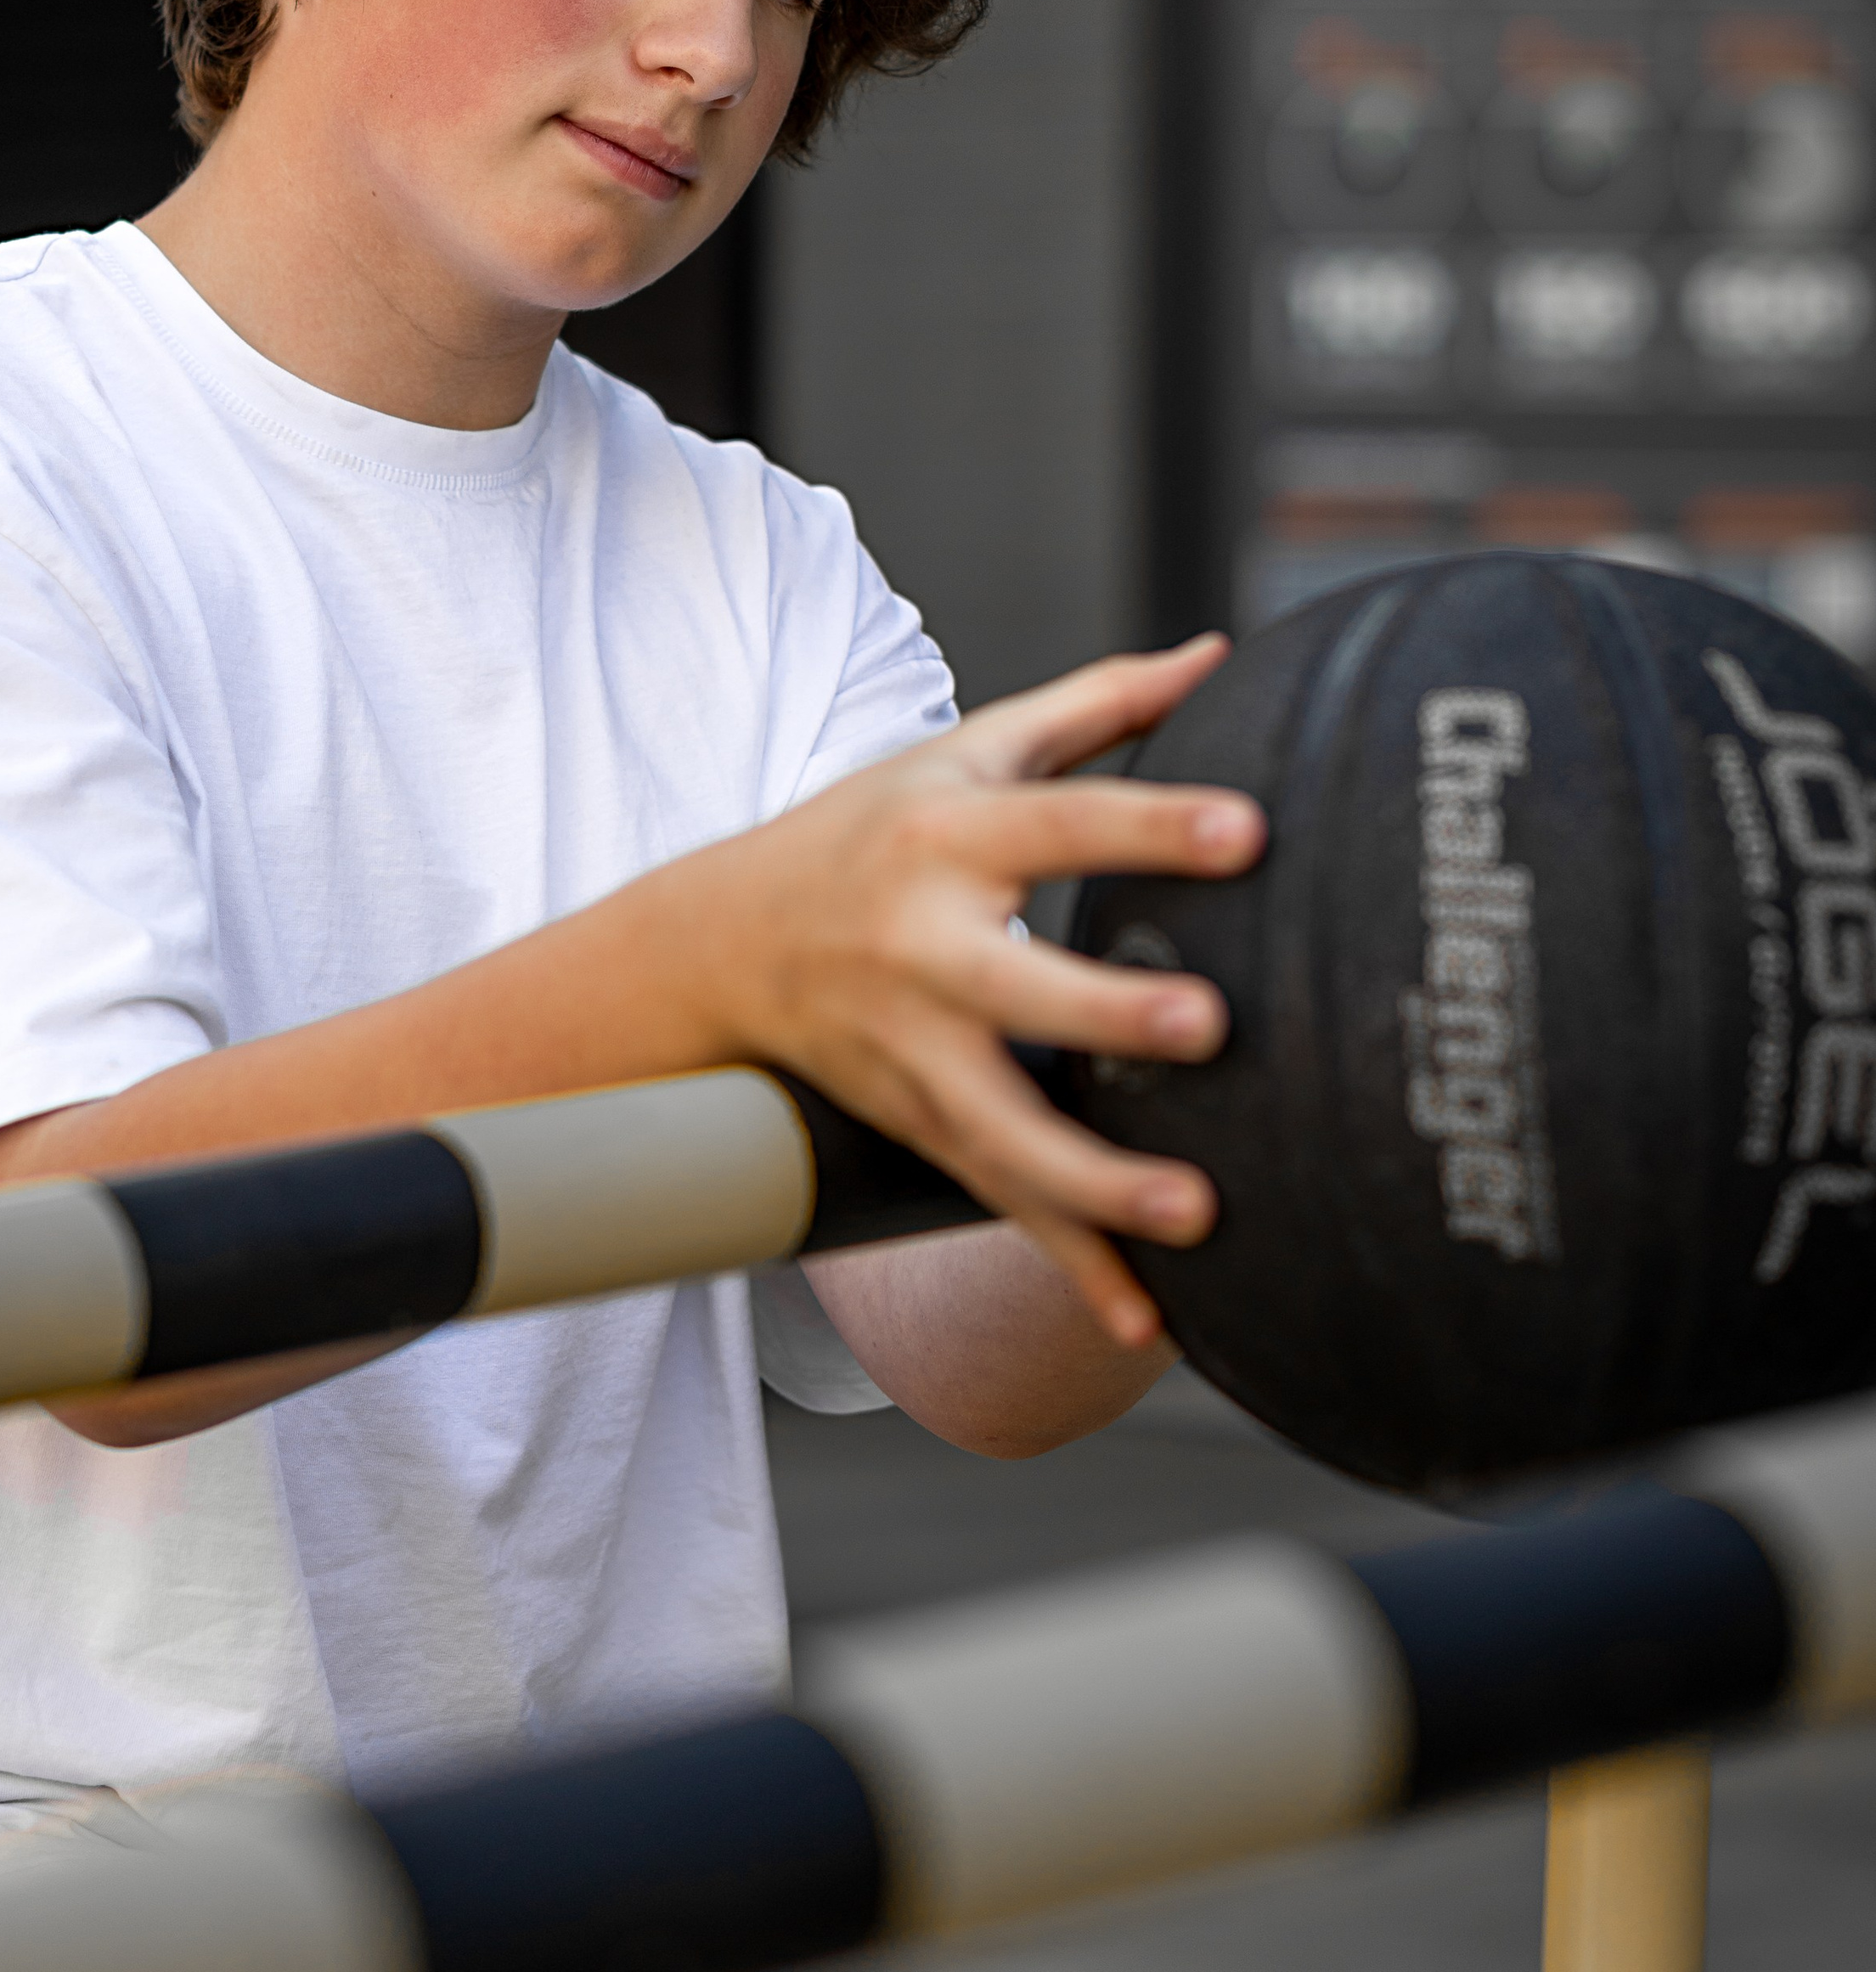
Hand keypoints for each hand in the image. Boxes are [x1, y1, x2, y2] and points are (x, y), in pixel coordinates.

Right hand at [667, 637, 1262, 1345]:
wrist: (723, 940)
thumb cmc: (876, 826)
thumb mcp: (968, 751)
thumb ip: (1098, 704)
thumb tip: (1222, 652)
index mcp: (948, 833)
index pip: (1058, 821)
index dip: (1150, 825)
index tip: (1248, 830)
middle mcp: (921, 944)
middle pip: (1015, 987)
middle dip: (1105, 1012)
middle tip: (1206, 1025)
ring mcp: (911, 1050)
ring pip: (1000, 1129)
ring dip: (1094, 1181)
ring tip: (1195, 1210)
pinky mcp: (917, 1124)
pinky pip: (997, 1200)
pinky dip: (1067, 1266)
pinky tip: (1142, 1318)